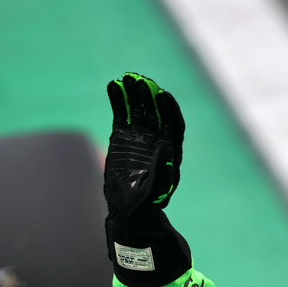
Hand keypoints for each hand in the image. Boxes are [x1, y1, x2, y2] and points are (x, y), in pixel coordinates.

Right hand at [104, 73, 183, 218]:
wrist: (128, 207)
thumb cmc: (147, 202)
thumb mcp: (157, 189)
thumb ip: (163, 169)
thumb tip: (166, 145)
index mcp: (171, 150)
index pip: (174, 124)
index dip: (170, 109)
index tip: (163, 95)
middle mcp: (157, 139)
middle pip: (156, 112)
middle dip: (149, 96)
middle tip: (139, 81)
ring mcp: (140, 136)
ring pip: (139, 109)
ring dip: (133, 93)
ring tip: (125, 79)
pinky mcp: (123, 136)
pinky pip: (121, 113)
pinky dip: (118, 99)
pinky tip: (113, 86)